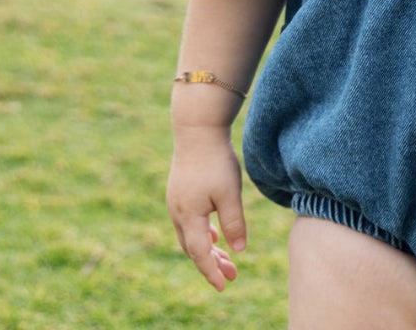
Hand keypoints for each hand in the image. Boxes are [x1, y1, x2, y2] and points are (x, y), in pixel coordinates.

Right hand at [166, 125, 247, 290]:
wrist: (197, 129)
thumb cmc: (216, 161)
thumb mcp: (230, 193)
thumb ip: (234, 222)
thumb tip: (239, 251)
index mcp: (188, 216)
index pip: (199, 254)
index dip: (211, 272)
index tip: (224, 286)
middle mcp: (177, 212)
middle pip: (193, 248)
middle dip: (211, 264)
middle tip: (231, 276)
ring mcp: (176, 202)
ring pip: (189, 235)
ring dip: (207, 249)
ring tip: (225, 260)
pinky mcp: (179, 191)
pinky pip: (188, 222)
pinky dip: (201, 233)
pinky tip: (214, 234)